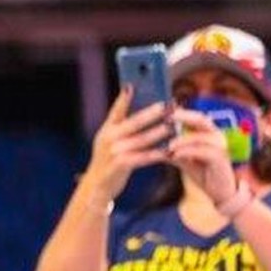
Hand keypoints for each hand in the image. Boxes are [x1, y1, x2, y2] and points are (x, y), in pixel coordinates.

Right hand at [81, 86, 171, 202]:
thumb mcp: (108, 140)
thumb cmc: (109, 160)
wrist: (97, 185)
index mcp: (106, 129)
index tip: (132, 85)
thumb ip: (121, 126)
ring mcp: (113, 151)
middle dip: (152, 113)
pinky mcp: (121, 164)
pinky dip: (157, 153)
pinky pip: (144, 157)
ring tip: (173, 125)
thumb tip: (143, 110)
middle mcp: (108, 138)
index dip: (124, 98)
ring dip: (159, 131)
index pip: (116, 110)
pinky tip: (169, 150)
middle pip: (134, 122)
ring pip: (142, 139)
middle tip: (167, 105)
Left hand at [169, 109, 238, 204]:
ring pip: (199, 137)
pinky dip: (187, 152)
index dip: (181, 112)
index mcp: (209, 133)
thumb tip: (150, 143)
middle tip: (166, 118)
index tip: (163, 111)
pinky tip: (174, 155)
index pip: (195, 117)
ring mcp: (220, 146)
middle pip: (201, 119)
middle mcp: (217, 136)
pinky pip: (202, 151)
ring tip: (168, 146)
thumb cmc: (203, 173)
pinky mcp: (220, 158)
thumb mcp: (184, 159)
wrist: (220, 192)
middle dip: (183, 117)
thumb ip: (172, 149)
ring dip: (182, 140)